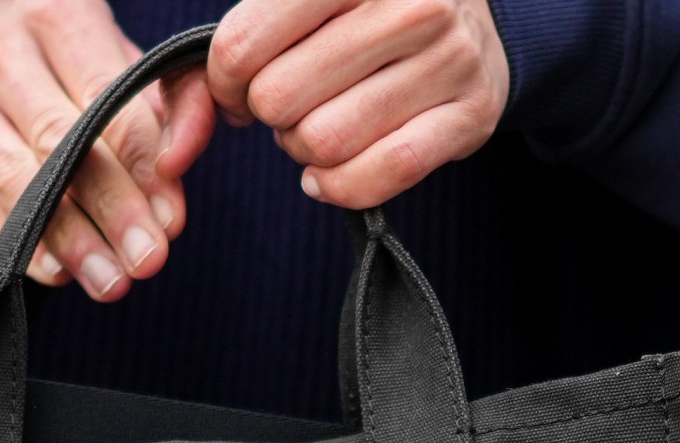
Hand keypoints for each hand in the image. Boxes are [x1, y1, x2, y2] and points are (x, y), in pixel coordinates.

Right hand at [0, 0, 218, 299]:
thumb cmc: (59, 70)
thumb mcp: (120, 67)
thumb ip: (170, 105)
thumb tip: (179, 164)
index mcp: (52, 13)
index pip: (106, 95)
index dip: (142, 163)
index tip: (170, 218)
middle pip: (60, 142)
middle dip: (112, 209)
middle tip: (146, 260)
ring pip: (15, 177)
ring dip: (68, 237)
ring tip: (108, 278)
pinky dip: (17, 243)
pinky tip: (56, 270)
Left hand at [206, 0, 509, 208]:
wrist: (476, 17)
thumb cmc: (369, 8)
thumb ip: (246, 31)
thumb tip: (203, 98)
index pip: (243, 44)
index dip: (223, 79)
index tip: (237, 84)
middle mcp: (410, 2)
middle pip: (279, 99)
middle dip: (269, 115)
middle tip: (289, 104)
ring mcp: (449, 58)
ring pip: (324, 142)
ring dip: (304, 151)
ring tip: (319, 126)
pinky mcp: (472, 115)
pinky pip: (381, 174)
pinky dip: (341, 187)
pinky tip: (328, 175)